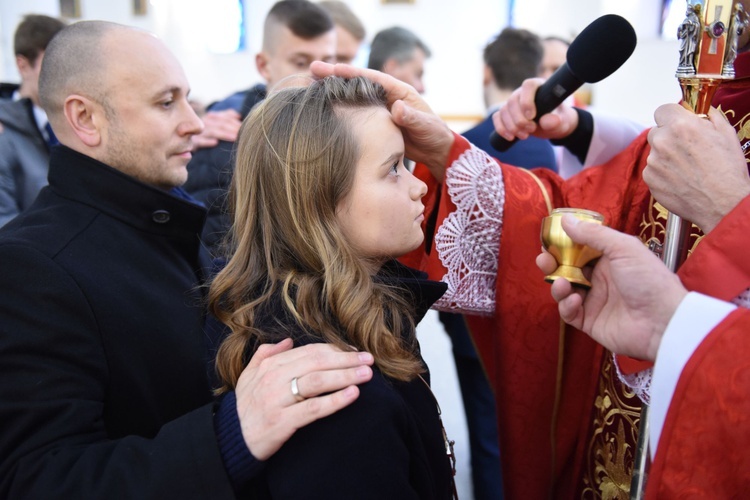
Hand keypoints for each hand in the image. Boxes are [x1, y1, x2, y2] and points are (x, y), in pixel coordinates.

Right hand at [191, 109, 241, 149]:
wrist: (182, 139)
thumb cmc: (203, 132)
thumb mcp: (213, 122)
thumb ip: (225, 116)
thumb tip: (238, 115)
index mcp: (210, 117)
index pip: (225, 117)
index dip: (235, 121)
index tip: (246, 126)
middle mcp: (204, 123)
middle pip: (221, 124)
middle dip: (233, 128)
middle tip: (244, 134)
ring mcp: (198, 132)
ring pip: (212, 131)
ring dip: (224, 134)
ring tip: (235, 138)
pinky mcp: (192, 142)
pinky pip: (199, 141)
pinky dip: (206, 141)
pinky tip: (215, 143)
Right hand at [234, 338, 373, 459]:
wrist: (231, 439)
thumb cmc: (246, 407)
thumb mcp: (249, 376)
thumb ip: (266, 354)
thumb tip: (288, 341)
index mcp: (270, 365)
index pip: (309, 351)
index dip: (335, 349)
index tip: (355, 350)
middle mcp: (273, 379)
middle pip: (317, 363)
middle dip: (346, 359)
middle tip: (369, 360)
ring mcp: (277, 400)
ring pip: (317, 382)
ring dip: (346, 376)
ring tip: (366, 375)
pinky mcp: (282, 422)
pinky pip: (313, 409)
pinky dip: (335, 401)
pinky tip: (352, 395)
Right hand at [310, 62, 453, 180]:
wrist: (435, 150)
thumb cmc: (434, 134)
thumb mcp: (425, 126)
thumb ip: (411, 118)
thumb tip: (397, 109)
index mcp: (399, 91)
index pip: (372, 78)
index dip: (352, 73)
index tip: (332, 68)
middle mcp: (386, 97)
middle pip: (356, 83)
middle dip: (334, 76)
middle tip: (312, 70)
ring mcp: (379, 109)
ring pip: (352, 97)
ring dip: (333, 91)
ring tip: (310, 85)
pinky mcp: (374, 123)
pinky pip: (355, 113)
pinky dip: (339, 108)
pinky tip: (323, 108)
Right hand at [492, 77, 579, 141]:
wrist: (552, 126)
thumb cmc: (558, 119)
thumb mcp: (561, 122)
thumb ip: (555, 121)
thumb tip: (547, 121)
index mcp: (538, 87)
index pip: (528, 86)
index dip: (527, 101)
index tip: (532, 116)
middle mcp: (523, 92)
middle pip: (513, 101)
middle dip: (519, 119)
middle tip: (531, 130)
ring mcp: (512, 102)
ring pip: (503, 110)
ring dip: (512, 126)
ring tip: (525, 136)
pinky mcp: (506, 113)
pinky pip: (497, 118)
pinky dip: (501, 129)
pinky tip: (510, 137)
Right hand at [536, 215, 687, 360]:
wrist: (664, 322)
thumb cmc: (650, 280)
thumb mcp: (623, 248)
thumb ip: (593, 234)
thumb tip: (566, 221)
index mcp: (610, 259)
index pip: (579, 249)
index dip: (563, 245)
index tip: (548, 240)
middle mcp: (600, 279)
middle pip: (567, 269)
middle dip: (552, 264)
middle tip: (544, 260)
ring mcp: (595, 301)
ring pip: (564, 290)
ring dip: (558, 285)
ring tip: (563, 283)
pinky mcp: (590, 322)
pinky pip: (569, 313)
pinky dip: (567, 306)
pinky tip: (576, 301)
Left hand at [645, 104, 749, 232]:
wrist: (723, 205)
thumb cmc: (728, 170)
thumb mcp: (726, 133)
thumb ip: (708, 115)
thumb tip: (699, 109)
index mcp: (680, 126)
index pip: (663, 110)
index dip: (672, 116)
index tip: (678, 122)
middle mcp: (662, 142)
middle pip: (657, 131)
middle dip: (669, 136)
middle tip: (688, 148)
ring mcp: (653, 162)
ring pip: (655, 152)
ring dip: (667, 156)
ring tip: (689, 168)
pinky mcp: (649, 180)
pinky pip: (653, 170)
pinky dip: (664, 173)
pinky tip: (681, 179)